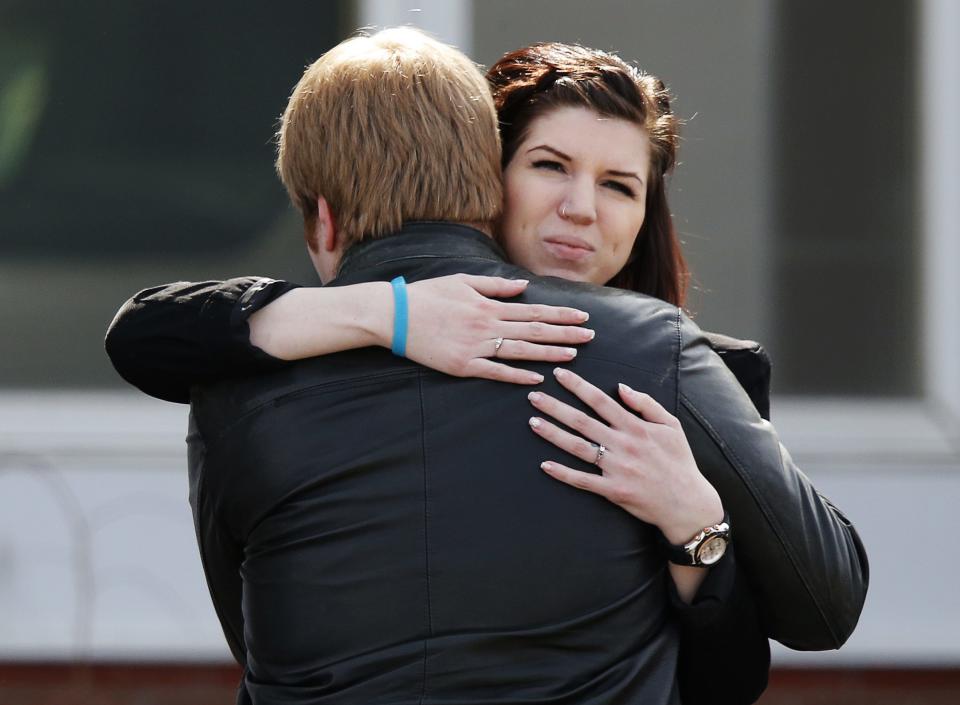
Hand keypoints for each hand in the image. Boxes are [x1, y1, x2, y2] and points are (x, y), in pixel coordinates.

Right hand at [404, 274, 594, 384]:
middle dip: (565, 333)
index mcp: (489, 304)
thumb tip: (523, 286)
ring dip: (549, 353)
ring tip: (573, 355)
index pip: (533, 310)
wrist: (395, 315)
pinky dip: (517, 376)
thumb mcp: (462, 281)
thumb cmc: (427, 295)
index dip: (560, 314)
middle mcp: (487, 325)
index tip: (582, 316)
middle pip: (534, 330)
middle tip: (591, 336)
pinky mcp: (463, 365)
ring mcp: (476, 346)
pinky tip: (536, 379)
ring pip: (520, 351)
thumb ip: (495, 286)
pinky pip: (495, 372)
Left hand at [527, 367, 722, 541]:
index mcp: (635, 427)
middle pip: (582, 421)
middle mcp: (622, 445)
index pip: (600, 401)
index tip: (559, 375)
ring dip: (553, 434)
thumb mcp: (671, 426)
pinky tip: (544, 464)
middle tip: (533, 395)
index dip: (578, 386)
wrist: (688, 503)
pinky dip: (563, 473)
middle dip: (555, 406)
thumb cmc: (679, 461)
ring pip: (577, 447)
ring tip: (532, 421)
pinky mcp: (612, 490)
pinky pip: (582, 480)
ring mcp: (616, 468)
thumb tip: (621, 387)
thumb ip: (646, 404)